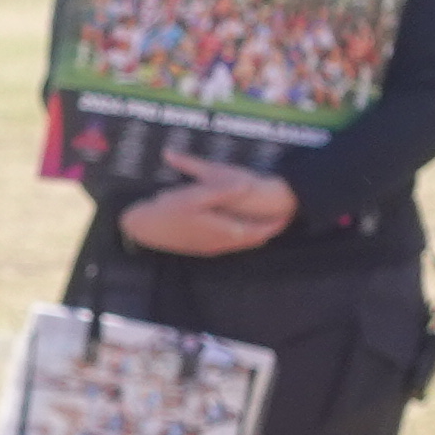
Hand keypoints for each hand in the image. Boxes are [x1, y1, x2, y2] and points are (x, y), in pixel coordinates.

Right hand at [120, 163, 298, 257]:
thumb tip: (246, 186)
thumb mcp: (197, 194)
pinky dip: (240, 236)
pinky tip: (239, 227)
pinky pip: (229, 244)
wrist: (144, 227)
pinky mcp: (200, 247)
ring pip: (241, 244)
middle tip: (283, 219)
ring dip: (254, 234)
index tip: (289, 215)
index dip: (275, 224)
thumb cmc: (169, 210)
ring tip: (267, 223)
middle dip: (268, 229)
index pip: (259, 231)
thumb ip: (223, 191)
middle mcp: (220, 243)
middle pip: (253, 239)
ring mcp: (209, 247)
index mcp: (224, 230)